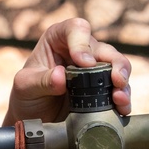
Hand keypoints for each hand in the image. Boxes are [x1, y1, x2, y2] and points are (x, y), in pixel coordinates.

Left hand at [8, 18, 131, 123]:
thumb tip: (61, 76)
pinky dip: (123, 98)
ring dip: (123, 81)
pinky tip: (122, 107)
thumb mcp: (25, 87)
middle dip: (114, 63)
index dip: (82, 43)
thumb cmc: (26, 95)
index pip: (76, 29)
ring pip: (118, 67)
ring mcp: (95, 70)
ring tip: (119, 97)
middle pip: (104, 48)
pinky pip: (120, 89)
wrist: (34, 120)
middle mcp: (80, 50)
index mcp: (59, 39)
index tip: (83, 63)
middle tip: (115, 79)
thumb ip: (41, 80)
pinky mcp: (103, 90)